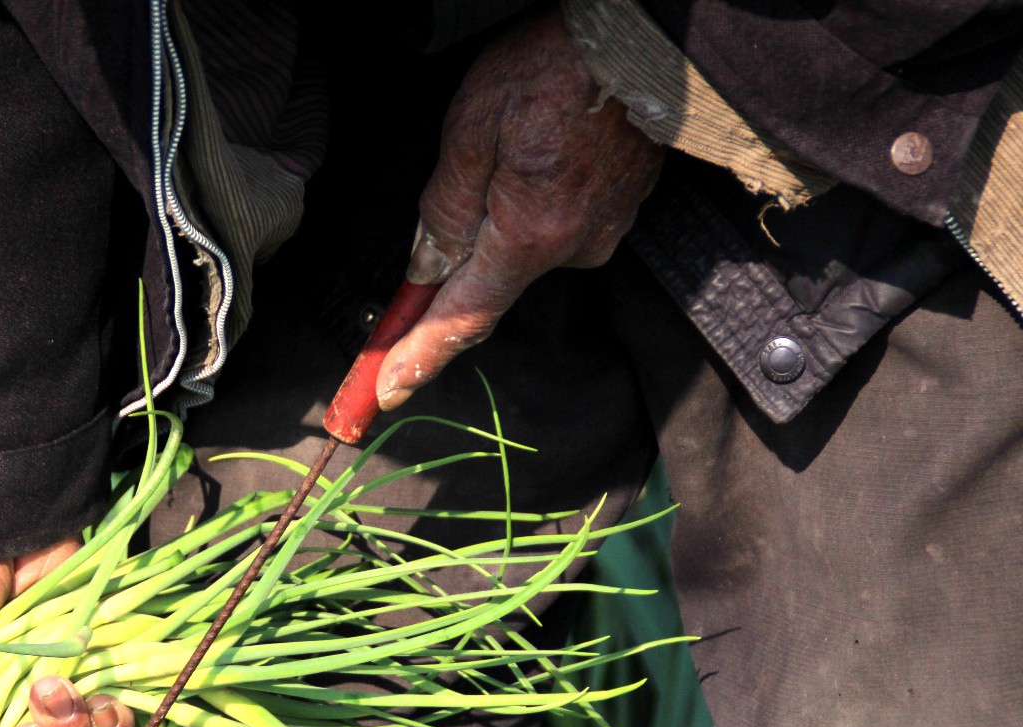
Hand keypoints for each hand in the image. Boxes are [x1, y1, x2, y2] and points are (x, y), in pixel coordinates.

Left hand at [378, 8, 663, 409]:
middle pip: (491, 282)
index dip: (420, 357)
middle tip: (415, 271)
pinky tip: (531, 157)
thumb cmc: (551, 68)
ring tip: (501, 153)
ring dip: (497, 220)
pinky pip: (556, 224)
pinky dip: (531, 206)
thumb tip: (426, 268)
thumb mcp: (470, 130)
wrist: (639, 36)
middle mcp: (572, 248)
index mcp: (530, 236)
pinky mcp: (620, 210)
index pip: (464, 319)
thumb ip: (444, 209)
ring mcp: (604, 230)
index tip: (386, 391)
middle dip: (451, 277)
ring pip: (524, 247)